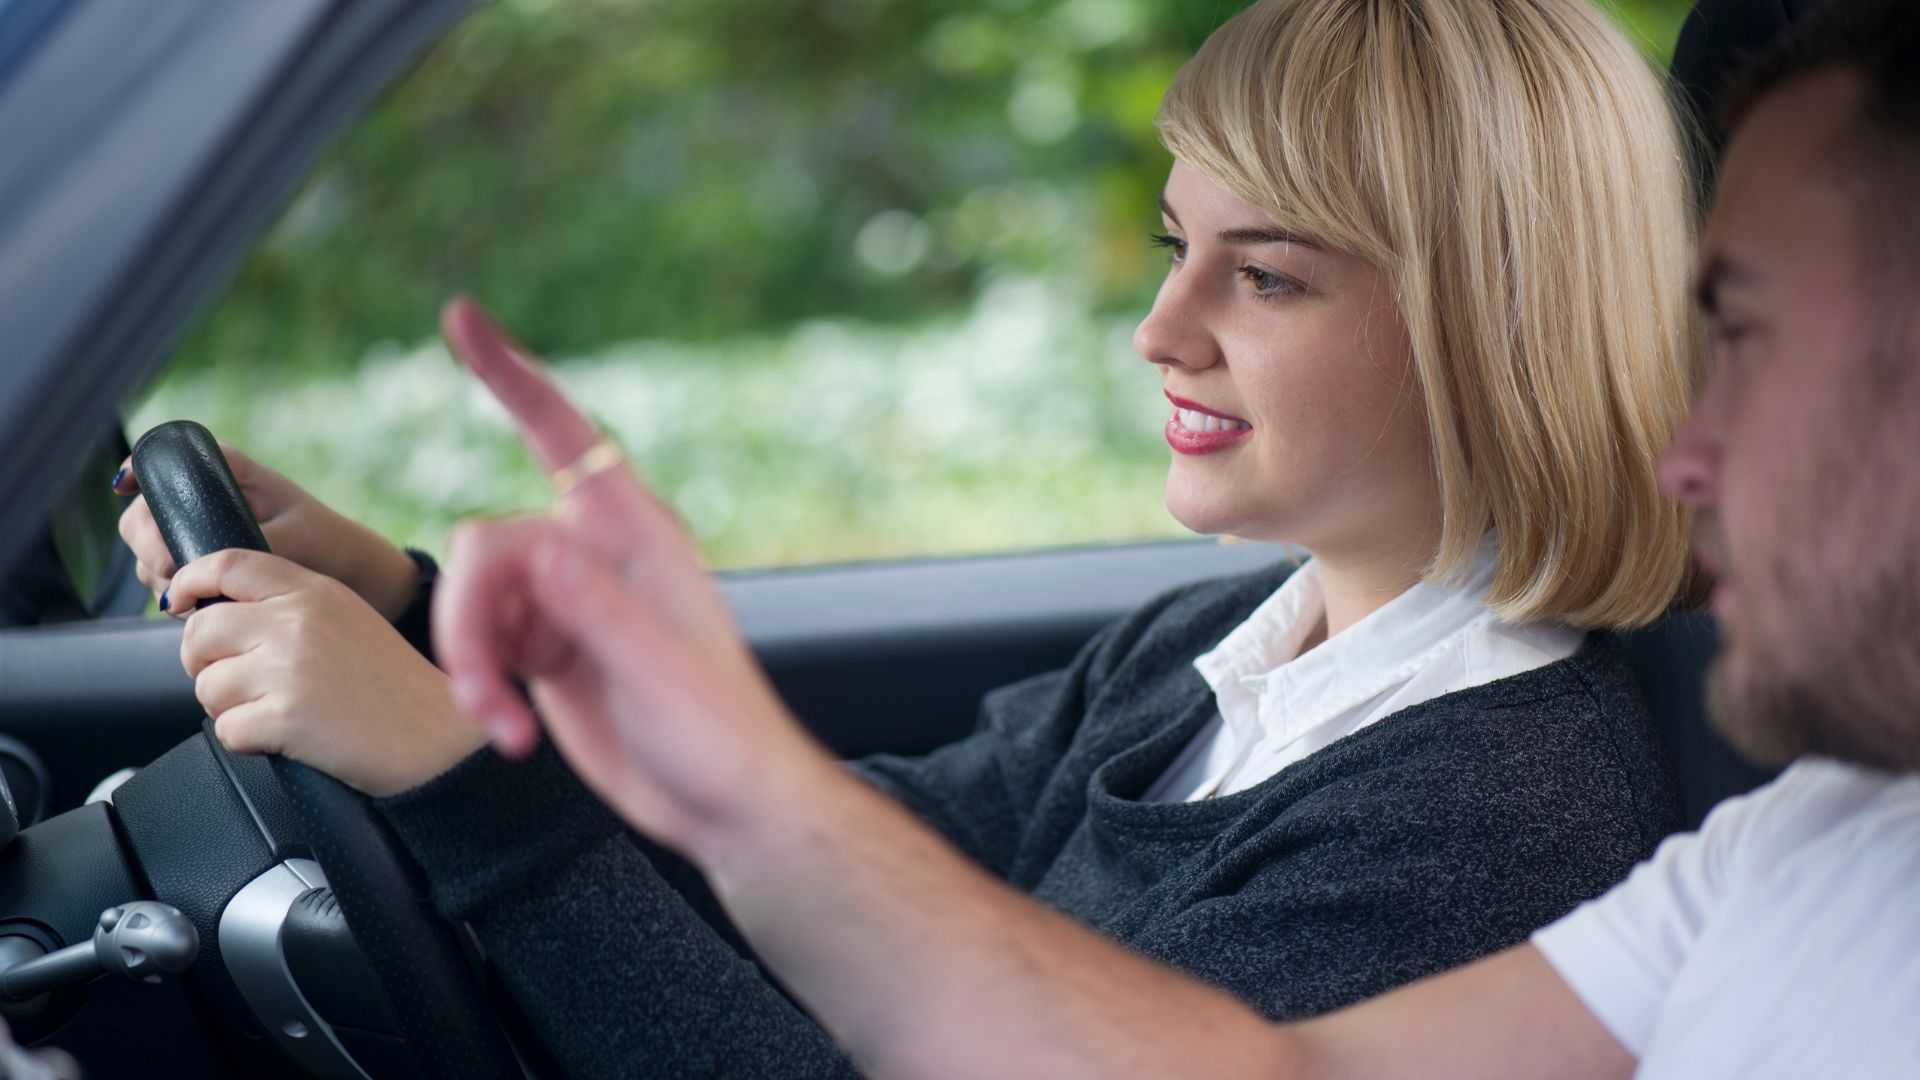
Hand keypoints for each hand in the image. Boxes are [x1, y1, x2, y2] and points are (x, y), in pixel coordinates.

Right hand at [115, 443, 420, 621]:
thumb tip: (209, 560)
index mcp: (226, 470)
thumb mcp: (295, 536)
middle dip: (146, 543)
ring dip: (157, 573)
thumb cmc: (324, 541)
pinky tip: (195, 603)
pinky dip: (171, 591)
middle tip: (171, 569)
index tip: (125, 487)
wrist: (342, 569)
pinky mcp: (197, 560)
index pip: (163, 459)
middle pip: (141, 512)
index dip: (136, 471)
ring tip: (191, 593)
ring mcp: (195, 530)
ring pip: (145, 550)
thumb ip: (255, 542)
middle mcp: (203, 496)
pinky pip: (162, 576)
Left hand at [169, 548, 486, 796]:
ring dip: (229, 707)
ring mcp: (288, 669)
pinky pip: (226, 730)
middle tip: (234, 681)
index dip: (190, 581)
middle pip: (200, 631)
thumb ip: (291, 606)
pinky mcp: (284, 717)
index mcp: (314, 591)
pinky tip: (286, 737)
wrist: (437, 740)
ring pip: (207, 686)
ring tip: (277, 711)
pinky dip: (248, 741)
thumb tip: (214, 614)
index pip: (227, 564)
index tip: (179, 602)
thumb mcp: (349, 619)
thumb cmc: (396, 687)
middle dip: (203, 663)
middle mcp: (296, 622)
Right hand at [432, 299, 835, 855]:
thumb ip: (595, 606)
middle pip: (488, 546)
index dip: (511, 373)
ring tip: (504, 726)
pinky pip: (480, 645)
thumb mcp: (658, 665)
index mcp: (636, 534)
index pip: (563, 433)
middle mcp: (595, 557)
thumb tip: (540, 548)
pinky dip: (480, 687)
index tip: (461, 316)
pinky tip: (511, 732)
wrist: (724, 802)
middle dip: (471, 620)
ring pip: (473, 600)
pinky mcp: (545, 652)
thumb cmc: (719, 730)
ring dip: (472, 664)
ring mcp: (566, 605)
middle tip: (489, 694)